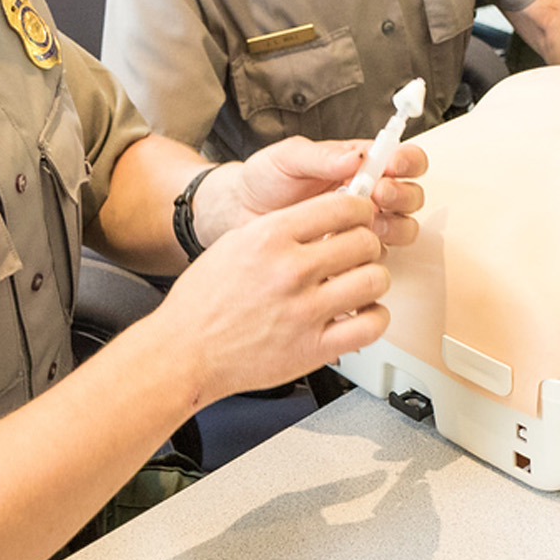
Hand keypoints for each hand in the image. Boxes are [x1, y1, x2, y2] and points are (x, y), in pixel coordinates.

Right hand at [154, 190, 392, 402]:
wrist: (185, 351)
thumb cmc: (204, 302)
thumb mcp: (236, 244)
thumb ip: (281, 228)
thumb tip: (324, 216)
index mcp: (270, 237)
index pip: (343, 207)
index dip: (361, 209)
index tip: (361, 217)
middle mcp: (290, 271)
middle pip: (364, 241)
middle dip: (367, 244)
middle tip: (360, 251)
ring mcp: (304, 311)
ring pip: (374, 280)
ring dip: (374, 279)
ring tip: (361, 283)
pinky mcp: (313, 348)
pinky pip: (370, 326)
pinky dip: (374, 318)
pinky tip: (361, 315)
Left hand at [197, 136, 426, 247]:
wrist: (235, 216)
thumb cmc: (262, 182)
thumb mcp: (286, 158)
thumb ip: (320, 156)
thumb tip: (354, 156)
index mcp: (358, 165)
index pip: (402, 159)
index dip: (407, 162)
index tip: (393, 165)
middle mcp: (366, 196)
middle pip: (410, 197)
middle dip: (401, 195)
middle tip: (378, 194)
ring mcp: (359, 228)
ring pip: (401, 229)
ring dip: (392, 226)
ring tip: (365, 224)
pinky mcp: (347, 257)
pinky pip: (374, 260)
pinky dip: (368, 257)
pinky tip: (346, 249)